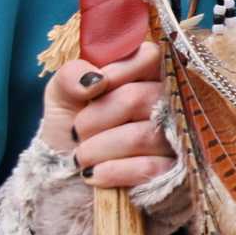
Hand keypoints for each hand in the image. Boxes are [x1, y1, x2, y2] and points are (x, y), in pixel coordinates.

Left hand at [39, 42, 174, 187]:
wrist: (70, 178)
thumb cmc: (73, 131)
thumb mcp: (62, 97)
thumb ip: (71, 75)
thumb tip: (94, 79)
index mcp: (146, 76)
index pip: (148, 56)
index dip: (117, 71)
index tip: (92, 90)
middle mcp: (168, 103)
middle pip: (135, 98)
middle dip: (93, 120)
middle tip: (78, 132)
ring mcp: (174, 138)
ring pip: (138, 136)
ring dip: (96, 150)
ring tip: (82, 157)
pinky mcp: (173, 171)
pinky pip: (146, 168)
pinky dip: (110, 172)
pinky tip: (94, 174)